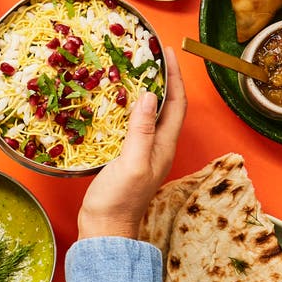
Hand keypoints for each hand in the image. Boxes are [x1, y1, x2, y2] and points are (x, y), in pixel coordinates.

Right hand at [77, 47, 186, 239]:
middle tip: (149, 55)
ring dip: (146, 90)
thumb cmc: (120, 201)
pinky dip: (128, 107)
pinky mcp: (126, 157)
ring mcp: (142, 152)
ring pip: (150, 114)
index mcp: (164, 146)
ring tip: (133, 71)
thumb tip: (150, 96)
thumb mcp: (132, 163)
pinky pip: (133, 124)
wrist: (105, 229)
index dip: (175, 76)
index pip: (177, 103)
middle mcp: (157, 147)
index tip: (167, 52)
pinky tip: (115, 102)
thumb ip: (142, 131)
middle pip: (167, 105)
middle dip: (162, 78)